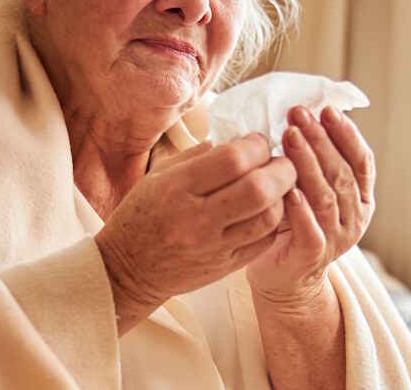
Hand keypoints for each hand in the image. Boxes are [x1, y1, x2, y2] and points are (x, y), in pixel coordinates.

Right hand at [95, 134, 295, 323]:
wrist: (127, 270)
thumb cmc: (142, 215)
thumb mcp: (159, 175)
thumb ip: (199, 155)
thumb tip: (238, 140)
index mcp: (177, 188)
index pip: (233, 160)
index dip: (256, 145)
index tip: (258, 141)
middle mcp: (197, 218)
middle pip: (258, 188)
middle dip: (281, 168)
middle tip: (281, 161)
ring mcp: (213, 246)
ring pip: (268, 217)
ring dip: (283, 195)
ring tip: (280, 184)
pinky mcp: (225, 266)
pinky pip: (264, 241)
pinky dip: (275, 221)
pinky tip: (269, 209)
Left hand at [246, 106, 375, 306]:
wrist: (286, 278)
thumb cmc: (294, 222)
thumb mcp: (312, 189)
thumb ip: (315, 161)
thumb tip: (301, 115)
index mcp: (360, 198)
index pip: (362, 160)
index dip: (347, 134)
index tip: (327, 109)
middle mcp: (354, 217)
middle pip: (342, 173)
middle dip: (321, 140)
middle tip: (299, 114)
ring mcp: (336, 238)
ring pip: (326, 196)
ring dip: (308, 163)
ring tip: (290, 136)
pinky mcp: (312, 256)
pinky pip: (310, 230)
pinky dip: (300, 210)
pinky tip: (288, 189)